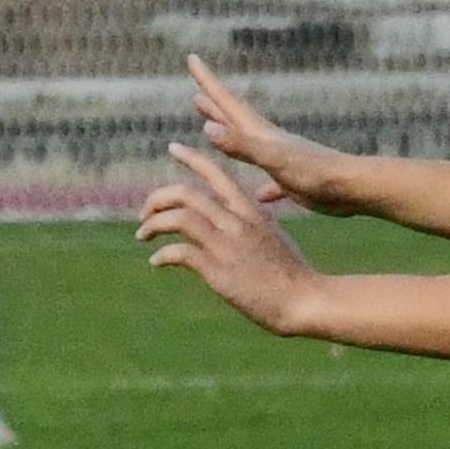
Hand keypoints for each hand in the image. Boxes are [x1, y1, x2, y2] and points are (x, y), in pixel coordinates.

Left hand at [139, 140, 326, 334]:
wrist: (306, 301)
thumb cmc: (292, 274)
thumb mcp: (272, 237)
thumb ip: (249, 225)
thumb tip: (230, 225)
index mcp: (251, 211)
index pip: (218, 173)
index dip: (193, 157)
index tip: (173, 147)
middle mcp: (237, 221)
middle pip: (186, 193)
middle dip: (157, 199)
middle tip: (144, 214)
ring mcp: (228, 244)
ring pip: (179, 218)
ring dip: (153, 224)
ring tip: (142, 235)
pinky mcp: (219, 270)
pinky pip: (179, 252)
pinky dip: (162, 255)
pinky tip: (156, 262)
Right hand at [183, 55, 344, 215]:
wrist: (354, 189)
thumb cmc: (315, 175)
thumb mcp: (274, 160)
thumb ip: (243, 145)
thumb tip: (208, 128)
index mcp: (262, 134)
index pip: (228, 102)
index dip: (208, 81)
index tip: (192, 58)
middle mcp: (270, 141)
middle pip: (235, 117)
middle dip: (214, 103)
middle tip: (196, 89)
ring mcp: (283, 160)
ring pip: (250, 144)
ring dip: (231, 134)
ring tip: (213, 127)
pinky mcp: (294, 181)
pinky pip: (271, 180)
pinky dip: (261, 184)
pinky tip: (259, 193)